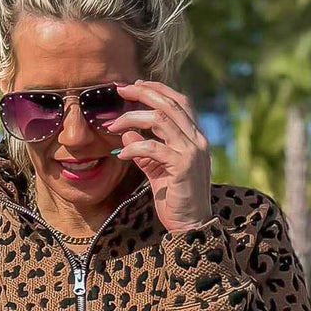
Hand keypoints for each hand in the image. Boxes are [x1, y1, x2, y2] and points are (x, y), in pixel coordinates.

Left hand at [111, 83, 213, 234]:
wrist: (190, 226)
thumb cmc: (175, 198)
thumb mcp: (157, 169)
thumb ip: (145, 151)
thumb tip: (127, 132)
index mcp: (195, 137)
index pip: (179, 102)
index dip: (158, 89)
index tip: (135, 84)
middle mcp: (198, 140)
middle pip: (170, 104)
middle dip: (143, 92)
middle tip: (119, 89)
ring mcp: (193, 152)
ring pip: (161, 120)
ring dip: (133, 118)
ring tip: (113, 125)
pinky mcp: (183, 166)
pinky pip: (153, 147)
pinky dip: (134, 147)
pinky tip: (120, 154)